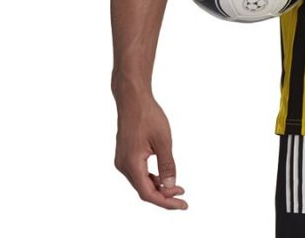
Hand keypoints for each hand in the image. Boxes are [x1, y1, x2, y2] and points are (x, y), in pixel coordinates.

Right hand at [114, 93, 188, 209]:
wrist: (133, 99)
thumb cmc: (148, 115)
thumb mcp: (163, 140)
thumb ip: (167, 164)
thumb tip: (171, 186)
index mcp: (131, 164)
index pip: (148, 193)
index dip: (165, 202)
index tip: (182, 204)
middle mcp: (123, 166)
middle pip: (143, 190)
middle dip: (164, 196)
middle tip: (182, 199)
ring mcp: (122, 161)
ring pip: (140, 183)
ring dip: (158, 188)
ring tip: (177, 188)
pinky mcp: (125, 155)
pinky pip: (138, 173)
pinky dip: (151, 178)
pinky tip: (163, 178)